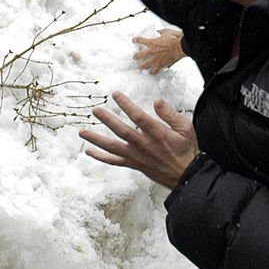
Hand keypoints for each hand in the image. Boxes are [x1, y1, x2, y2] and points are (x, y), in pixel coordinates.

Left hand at [80, 91, 198, 189]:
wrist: (185, 174)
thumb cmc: (185, 149)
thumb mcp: (185, 127)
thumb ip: (170, 113)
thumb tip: (157, 101)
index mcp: (157, 133)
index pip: (138, 116)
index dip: (126, 104)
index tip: (116, 94)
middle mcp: (144, 144)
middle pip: (121, 131)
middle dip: (107, 120)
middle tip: (95, 110)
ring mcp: (137, 155)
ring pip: (113, 147)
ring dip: (96, 139)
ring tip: (82, 132)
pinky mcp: (134, 164)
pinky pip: (114, 161)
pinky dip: (101, 157)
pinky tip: (90, 151)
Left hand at [132, 28, 185, 73]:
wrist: (181, 47)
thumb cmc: (175, 39)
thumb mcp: (167, 32)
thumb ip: (161, 32)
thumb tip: (158, 31)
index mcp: (152, 42)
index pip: (139, 40)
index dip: (135, 40)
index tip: (135, 40)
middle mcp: (151, 51)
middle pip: (137, 56)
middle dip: (135, 56)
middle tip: (136, 56)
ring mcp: (155, 59)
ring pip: (143, 65)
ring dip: (142, 66)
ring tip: (141, 66)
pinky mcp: (161, 64)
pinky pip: (154, 71)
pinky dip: (153, 72)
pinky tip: (153, 71)